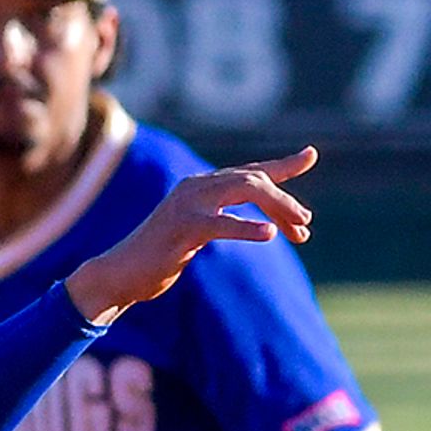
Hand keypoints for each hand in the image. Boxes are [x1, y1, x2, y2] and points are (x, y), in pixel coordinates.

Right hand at [63, 150, 317, 322]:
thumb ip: (219, 221)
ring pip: (245, 191)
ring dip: (278, 207)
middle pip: (253, 179)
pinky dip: (247, 228)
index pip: (248, 170)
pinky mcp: (182, 228)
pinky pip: (221, 224)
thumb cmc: (157, 259)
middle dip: (285, 200)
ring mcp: (188, 204)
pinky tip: (269, 235)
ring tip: (300, 230)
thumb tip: (254, 226)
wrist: (119, 275)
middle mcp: (196, 187)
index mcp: (200, 187)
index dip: (282, 164)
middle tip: (306, 225)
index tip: (310, 155)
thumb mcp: (193, 235)